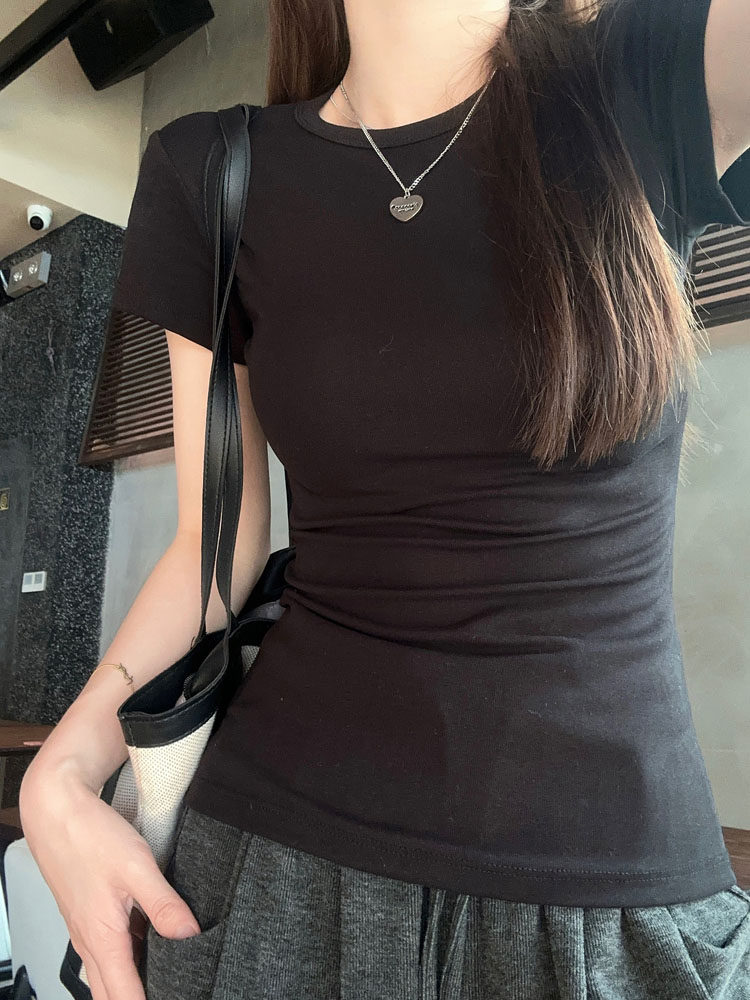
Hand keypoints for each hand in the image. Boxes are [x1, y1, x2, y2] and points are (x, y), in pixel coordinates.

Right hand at [19, 763, 199, 999]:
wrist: (56, 811)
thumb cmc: (89, 835)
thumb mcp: (137, 867)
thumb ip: (163, 904)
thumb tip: (189, 936)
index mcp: (102, 937)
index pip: (124, 996)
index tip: (176, 997)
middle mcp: (89, 941)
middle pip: (112, 993)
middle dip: (138, 998)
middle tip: (172, 988)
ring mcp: (86, 929)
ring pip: (107, 973)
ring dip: (132, 979)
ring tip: (166, 971)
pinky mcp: (87, 915)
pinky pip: (106, 950)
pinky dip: (126, 956)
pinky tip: (150, 940)